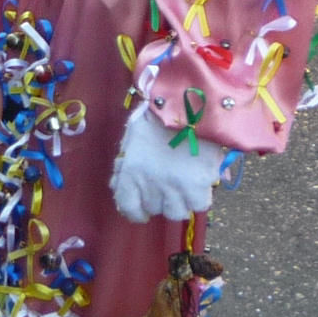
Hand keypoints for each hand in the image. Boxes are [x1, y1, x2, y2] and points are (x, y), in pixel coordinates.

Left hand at [109, 103, 225, 222]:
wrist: (187, 104)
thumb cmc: (155, 117)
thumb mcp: (130, 138)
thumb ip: (123, 165)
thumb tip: (117, 186)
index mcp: (130, 172)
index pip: (128, 207)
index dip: (135, 211)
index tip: (142, 210)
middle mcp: (150, 185)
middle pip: (155, 209)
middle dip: (159, 200)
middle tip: (166, 186)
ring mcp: (175, 188)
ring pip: (177, 212)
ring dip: (180, 202)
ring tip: (184, 186)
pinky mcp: (199, 186)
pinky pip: (199, 205)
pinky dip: (199, 197)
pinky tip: (199, 183)